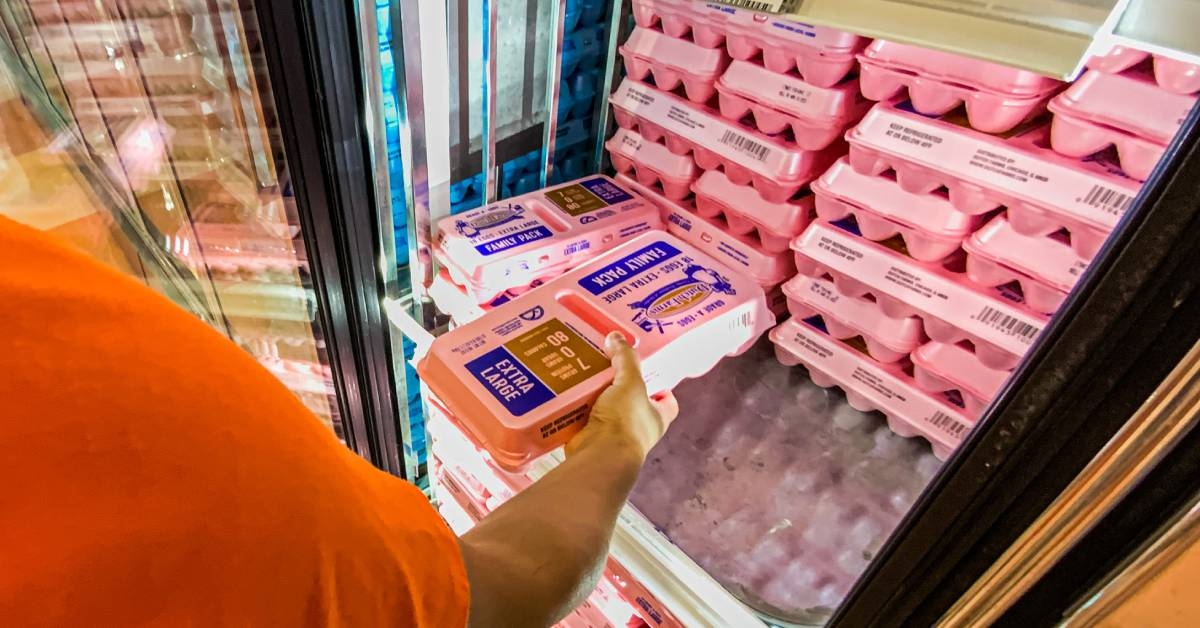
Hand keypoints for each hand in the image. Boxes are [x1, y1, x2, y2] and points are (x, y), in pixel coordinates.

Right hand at [566, 332, 678, 461]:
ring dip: (595, 395)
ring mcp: (613, 436)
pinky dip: (576, 407)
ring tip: (583, 372)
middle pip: (632, 402)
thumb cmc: (624, 423)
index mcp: (657, 416)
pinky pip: (583, 417)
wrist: (598, 456)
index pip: (667, 400)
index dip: (661, 386)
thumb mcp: (630, 382)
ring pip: (605, 408)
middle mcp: (638, 428)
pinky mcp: (591, 439)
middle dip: (619, 385)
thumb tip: (617, 338)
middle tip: (606, 364)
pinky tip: (567, 391)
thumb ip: (625, 359)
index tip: (648, 370)